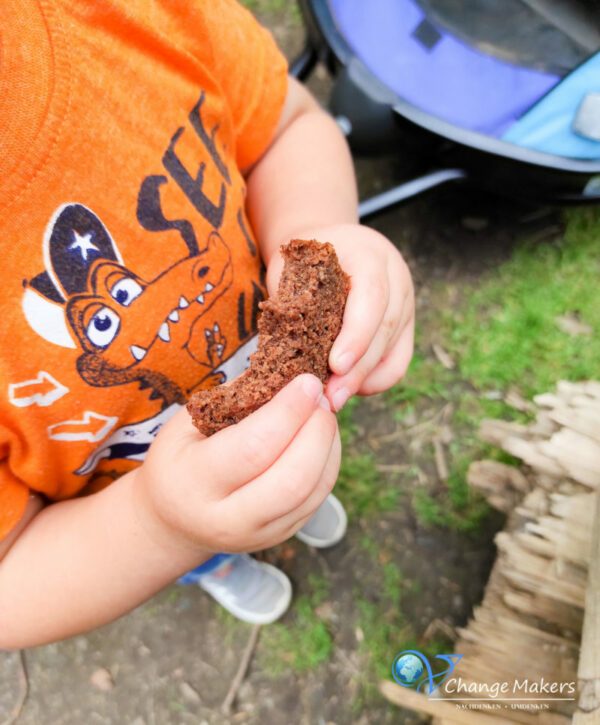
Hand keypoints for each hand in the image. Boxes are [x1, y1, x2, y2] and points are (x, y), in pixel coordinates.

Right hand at [134, 374, 339, 554]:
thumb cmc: (182, 457)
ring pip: (313, 491)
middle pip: (293, 479)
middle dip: (317, 431)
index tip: (307, 380)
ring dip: (328, 445)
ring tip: (322, 412)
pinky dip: (329, 461)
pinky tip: (322, 436)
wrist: (173, 520)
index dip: (289, 411)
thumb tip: (287, 371)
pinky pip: (319, 498)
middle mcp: (226, 518)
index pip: (254, 447)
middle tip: (321, 396)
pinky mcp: (282, 535)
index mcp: (195, 482)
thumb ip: (235, 400)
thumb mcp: (188, 423)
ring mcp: (258, 534)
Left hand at [266, 224, 414, 410]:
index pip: (372, 296)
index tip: (336, 366)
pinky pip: (397, 363)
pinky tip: (349, 388)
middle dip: (358, 369)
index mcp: (368, 254)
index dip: (356, 334)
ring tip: (333, 399)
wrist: (332, 246)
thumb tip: (280, 349)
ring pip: (394, 350)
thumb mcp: (292, 268)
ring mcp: (405, 304)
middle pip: (385, 329)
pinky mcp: (406, 328)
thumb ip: (292, 299)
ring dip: (363, 380)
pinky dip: (374, 381)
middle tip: (331, 397)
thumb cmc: (304, 262)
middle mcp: (396, 278)